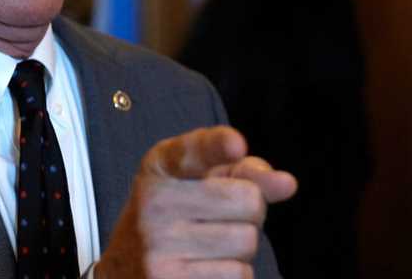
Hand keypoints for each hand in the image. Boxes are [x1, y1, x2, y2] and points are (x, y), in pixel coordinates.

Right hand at [95, 126, 296, 277]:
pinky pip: (238, 276)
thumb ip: (242, 172)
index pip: (194, 149)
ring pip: (247, 243)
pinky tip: (204, 270)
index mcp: (159, 167)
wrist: (125, 267)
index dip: (219, 145)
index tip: (236, 146)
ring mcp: (158, 245)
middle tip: (219, 221)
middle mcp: (153, 202)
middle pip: (249, 201)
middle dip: (248, 214)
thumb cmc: (174, 218)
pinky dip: (232, 275)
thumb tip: (286, 183)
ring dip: (240, 251)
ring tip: (207, 249)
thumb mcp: (197, 183)